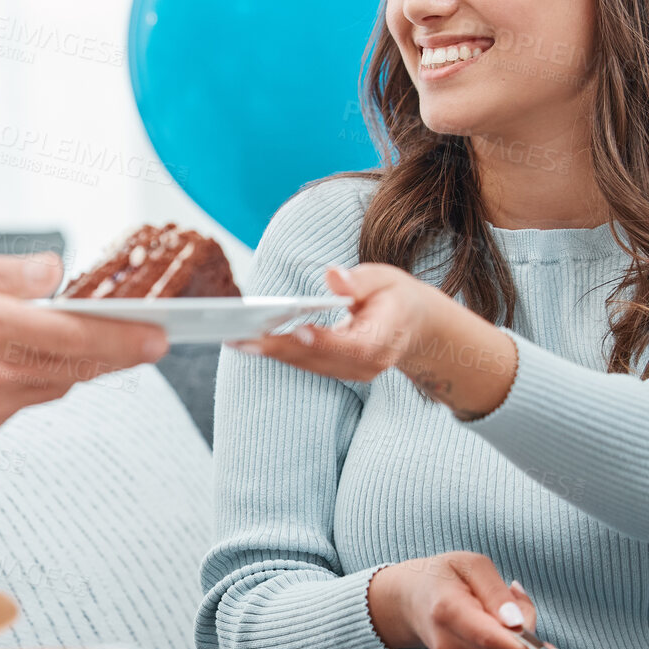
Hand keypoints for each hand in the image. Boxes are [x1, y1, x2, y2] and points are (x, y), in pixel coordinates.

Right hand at [0, 253, 167, 445]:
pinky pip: (25, 400)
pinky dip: (36, 379)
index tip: (161, 335)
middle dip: (118, 353)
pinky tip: (25, 360)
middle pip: (81, 366)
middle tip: (146, 339)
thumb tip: (51, 270)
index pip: (80, 336)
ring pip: (56, 384)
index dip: (128, 339)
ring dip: (77, 365)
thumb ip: (1, 274)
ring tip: (88, 340)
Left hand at [233, 263, 515, 416]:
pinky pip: (303, 362)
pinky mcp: (336, 370)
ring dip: (269, 352)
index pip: (352, 346)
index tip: (295, 330)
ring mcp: (350, 372)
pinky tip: (247, 339)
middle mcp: (366, 364)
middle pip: (318, 359)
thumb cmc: (397, 297)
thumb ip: (360, 281)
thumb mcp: (387, 279)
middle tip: (240, 335)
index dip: (324, 341)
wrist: (415, 326)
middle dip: (278, 347)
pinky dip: (276, 351)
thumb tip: (333, 276)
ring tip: (232, 336)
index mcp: (384, 340)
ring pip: (306, 363)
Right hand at [367, 553, 539, 648]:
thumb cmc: (443, 577)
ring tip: (492, 607)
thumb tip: (517, 624)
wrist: (409, 600)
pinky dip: (505, 644)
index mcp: (447, 610)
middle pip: (507, 646)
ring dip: (514, 633)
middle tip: (512, 592)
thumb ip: (496, 591)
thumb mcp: (470, 565)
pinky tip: (488, 625)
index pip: (489, 637)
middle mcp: (448, 643)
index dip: (522, 646)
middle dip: (524, 623)